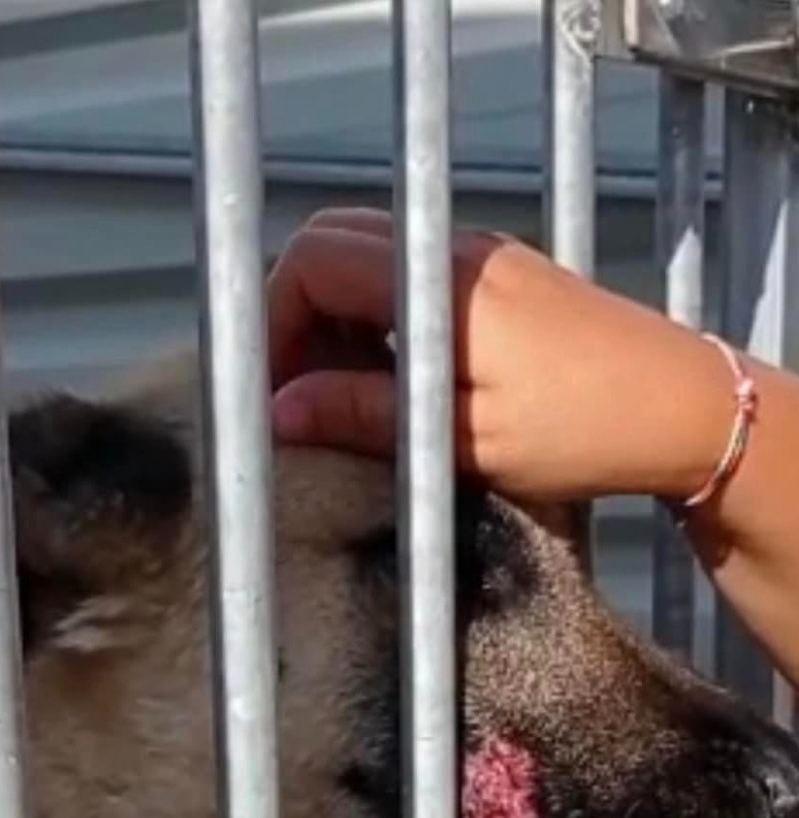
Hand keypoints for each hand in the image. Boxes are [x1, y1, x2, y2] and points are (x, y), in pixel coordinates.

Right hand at [267, 209, 734, 502]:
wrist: (679, 408)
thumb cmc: (581, 429)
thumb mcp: (461, 439)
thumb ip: (365, 416)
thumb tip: (278, 414)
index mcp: (438, 281)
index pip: (310, 261)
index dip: (273, 323)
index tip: (270, 391)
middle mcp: (454, 249)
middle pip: (332, 245)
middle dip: (295, 314)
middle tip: (294, 394)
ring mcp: (480, 256)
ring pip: (371, 258)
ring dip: (336, 317)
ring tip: (339, 398)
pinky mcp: (501, 278)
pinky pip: (413, 275)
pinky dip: (379, 316)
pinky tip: (392, 383)